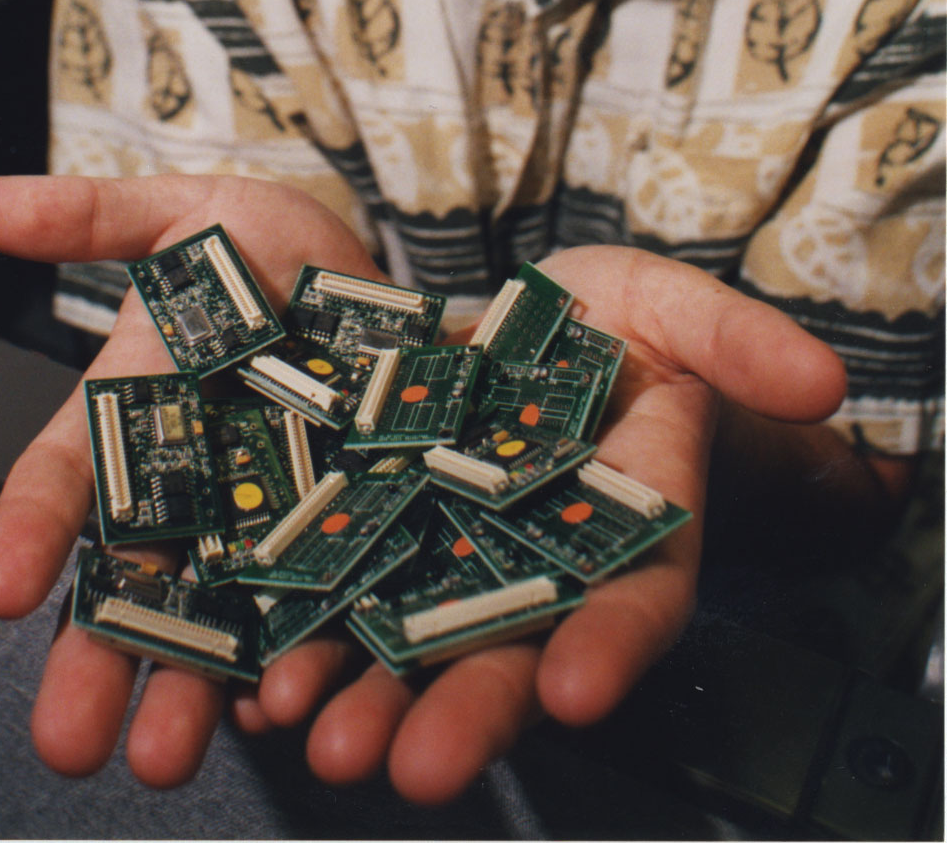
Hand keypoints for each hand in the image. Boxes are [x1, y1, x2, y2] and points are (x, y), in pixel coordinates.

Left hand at [0, 175, 846, 804]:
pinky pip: (329, 590)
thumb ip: (739, 343)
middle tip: (408, 767)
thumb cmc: (616, 323)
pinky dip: (293, 634)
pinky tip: (253, 675)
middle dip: (462, 708)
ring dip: (362, 695)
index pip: (634, 599)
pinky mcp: (368, 524)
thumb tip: (825, 383)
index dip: (611, 648)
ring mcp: (445, 555)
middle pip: (509, 648)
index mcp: (625, 531)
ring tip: (313, 736)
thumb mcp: (681, 310)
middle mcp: (534, 566)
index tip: (576, 691)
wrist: (519, 319)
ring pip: (407, 639)